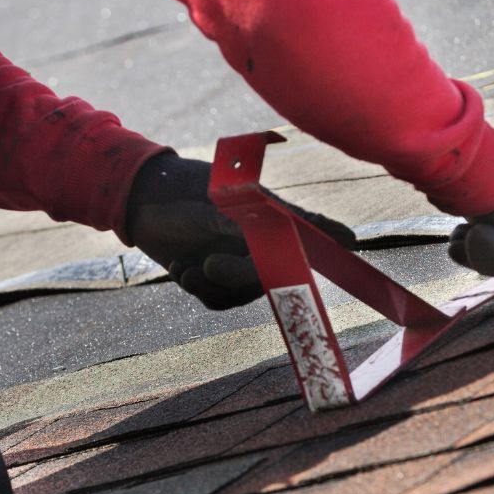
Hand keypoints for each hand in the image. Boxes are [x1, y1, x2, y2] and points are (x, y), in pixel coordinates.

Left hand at [125, 151, 354, 309]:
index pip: (310, 236)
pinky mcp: (212, 276)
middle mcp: (259, 242)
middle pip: (267, 278)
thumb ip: (271, 228)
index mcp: (270, 219)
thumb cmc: (188, 193)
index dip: (331, 244)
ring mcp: (236, 260)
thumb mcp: (228, 208)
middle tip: (208, 265)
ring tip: (187, 265)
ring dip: (210, 286)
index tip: (353, 243)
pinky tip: (182, 268)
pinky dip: (198, 289)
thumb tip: (336, 239)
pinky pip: (217, 301)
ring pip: (239, 295)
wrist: (140, 200)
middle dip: (236, 278)